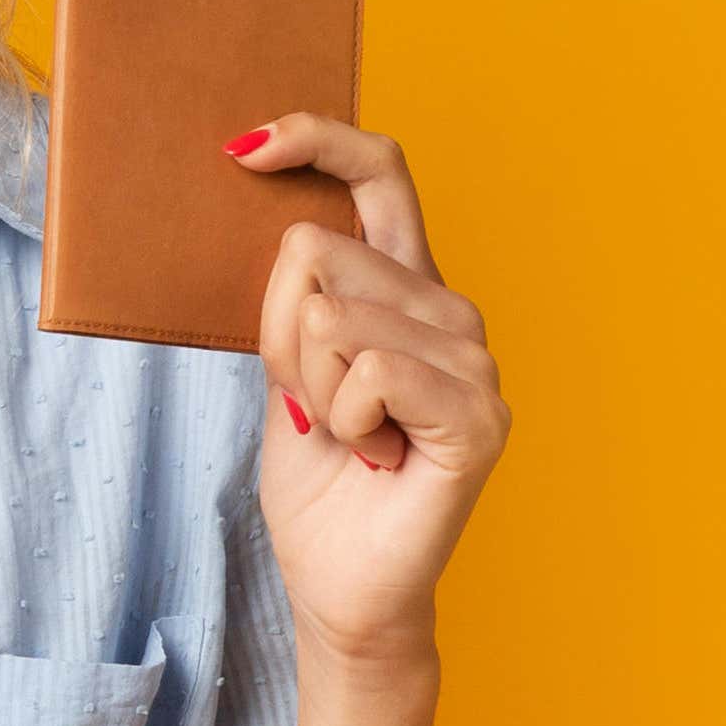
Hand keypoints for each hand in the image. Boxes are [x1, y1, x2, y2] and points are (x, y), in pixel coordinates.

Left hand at [237, 116, 510, 682]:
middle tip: (312, 404)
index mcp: (406, 288)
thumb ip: (293, 298)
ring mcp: (474, 360)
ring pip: (333, 316)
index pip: (381, 175)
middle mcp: (450, 310)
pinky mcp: (478, 415)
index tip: (246, 145)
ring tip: (350, 436)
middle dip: (279, 334)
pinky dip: (345, 420)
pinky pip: (371, 371)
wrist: (340, 586)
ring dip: (311, 388)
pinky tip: (374, 455)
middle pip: (317, 251)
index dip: (318, 139)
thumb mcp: (286, 370)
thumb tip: (273, 211)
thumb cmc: (319, 482)